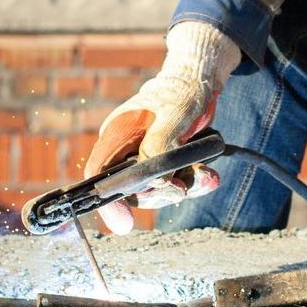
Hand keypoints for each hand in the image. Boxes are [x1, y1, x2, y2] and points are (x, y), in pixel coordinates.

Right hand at [83, 22, 240, 233]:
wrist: (199, 82)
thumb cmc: (182, 92)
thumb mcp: (174, 115)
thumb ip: (160, 145)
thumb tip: (155, 179)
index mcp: (116, 135)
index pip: (98, 174)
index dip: (107, 201)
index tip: (124, 223)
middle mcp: (126, 151)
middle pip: (131, 190)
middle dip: (160, 193)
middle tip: (183, 186)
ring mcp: (144, 159)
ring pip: (156, 191)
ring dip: (183, 187)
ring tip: (205, 174)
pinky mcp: (164, 164)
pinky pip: (174, 184)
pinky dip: (193, 183)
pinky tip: (209, 176)